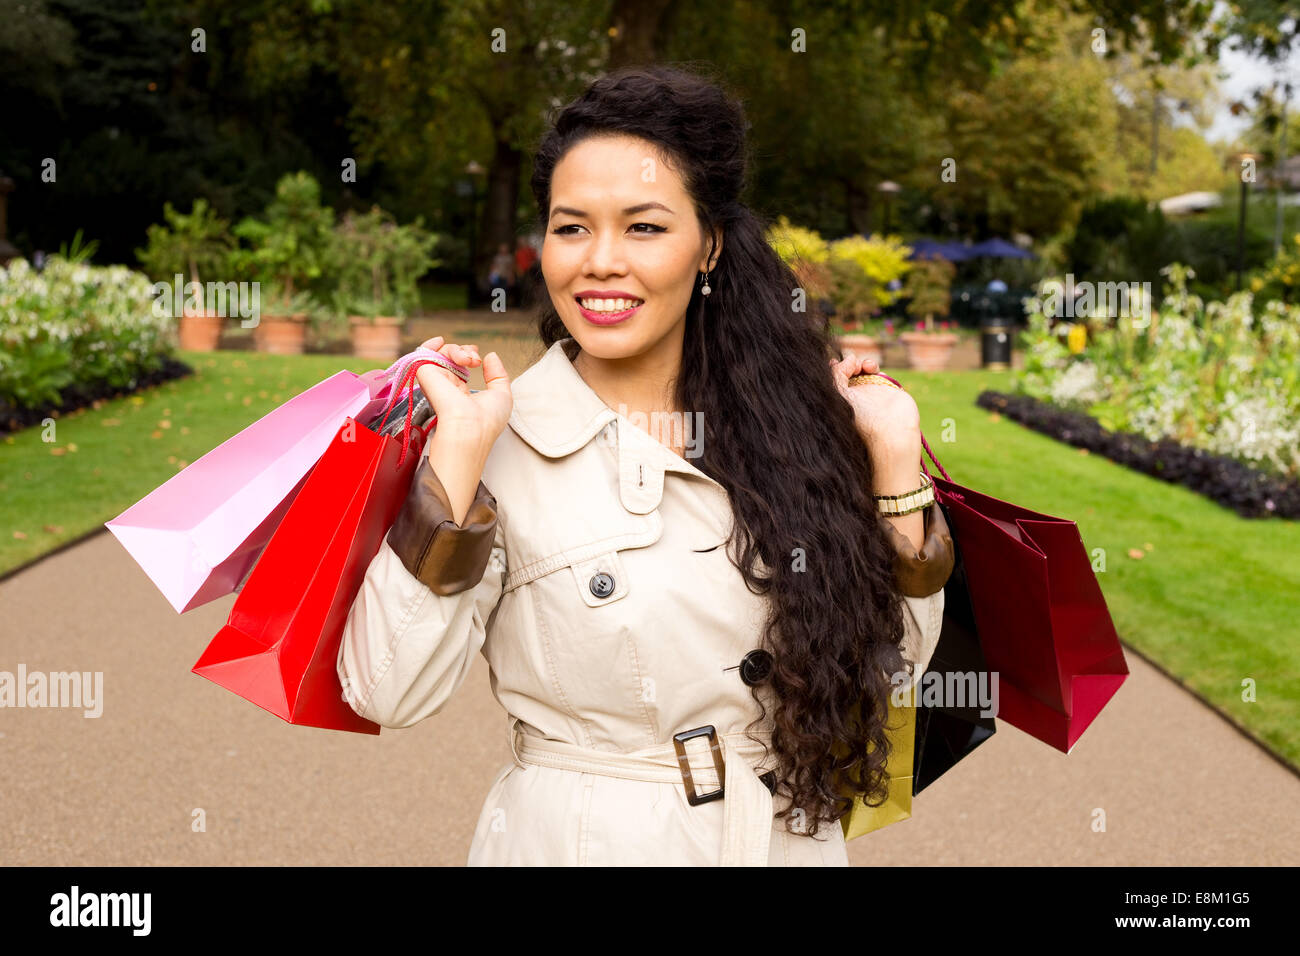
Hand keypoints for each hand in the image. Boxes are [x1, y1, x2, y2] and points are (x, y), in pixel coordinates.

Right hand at [414, 336, 512, 451]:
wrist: (471, 428)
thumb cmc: (487, 420)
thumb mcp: (501, 395)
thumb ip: (497, 374)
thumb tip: (490, 356)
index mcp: (460, 392)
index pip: (460, 367)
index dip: (469, 356)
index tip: (478, 360)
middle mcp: (446, 386)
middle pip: (451, 357)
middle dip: (466, 351)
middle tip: (475, 360)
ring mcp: (435, 380)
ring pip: (440, 353)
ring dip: (456, 349)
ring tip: (467, 360)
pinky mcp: (425, 374)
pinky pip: (423, 353)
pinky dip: (431, 344)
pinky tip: (440, 341)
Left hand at [828, 350, 919, 451]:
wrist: (892, 430)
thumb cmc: (861, 417)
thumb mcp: (839, 394)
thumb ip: (836, 373)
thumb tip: (850, 359)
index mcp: (841, 402)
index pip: (833, 383)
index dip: (834, 370)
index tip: (834, 363)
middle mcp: (854, 398)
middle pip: (848, 374)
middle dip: (849, 365)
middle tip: (852, 366)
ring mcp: (870, 393)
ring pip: (862, 371)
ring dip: (861, 363)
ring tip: (864, 366)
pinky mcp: (885, 389)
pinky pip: (876, 372)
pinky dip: (872, 366)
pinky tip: (871, 368)